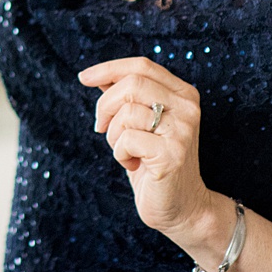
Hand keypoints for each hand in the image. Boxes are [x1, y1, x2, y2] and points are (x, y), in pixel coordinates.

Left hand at [80, 57, 222, 240]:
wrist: (182, 206)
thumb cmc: (154, 161)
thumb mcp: (140, 124)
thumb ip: (125, 97)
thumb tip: (97, 75)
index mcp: (183, 94)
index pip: (142, 66)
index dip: (109, 68)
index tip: (84, 78)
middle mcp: (187, 108)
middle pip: (131, 84)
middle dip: (106, 105)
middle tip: (101, 127)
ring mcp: (182, 130)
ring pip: (127, 113)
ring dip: (113, 135)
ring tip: (125, 151)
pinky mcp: (172, 154)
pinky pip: (127, 139)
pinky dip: (119, 153)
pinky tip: (133, 164)